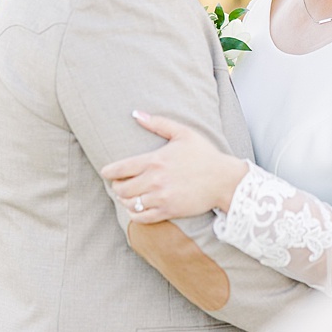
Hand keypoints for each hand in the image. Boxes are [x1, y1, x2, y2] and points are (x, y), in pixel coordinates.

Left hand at [100, 111, 248, 223]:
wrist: (224, 180)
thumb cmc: (204, 155)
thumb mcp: (183, 133)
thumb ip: (158, 123)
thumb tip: (136, 113)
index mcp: (155, 160)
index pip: (119, 169)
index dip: (109, 171)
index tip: (107, 172)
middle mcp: (154, 180)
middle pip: (121, 188)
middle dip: (117, 186)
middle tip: (121, 183)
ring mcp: (160, 198)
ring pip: (128, 203)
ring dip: (125, 200)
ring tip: (129, 195)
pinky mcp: (167, 211)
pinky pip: (140, 218)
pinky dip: (134, 214)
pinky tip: (138, 207)